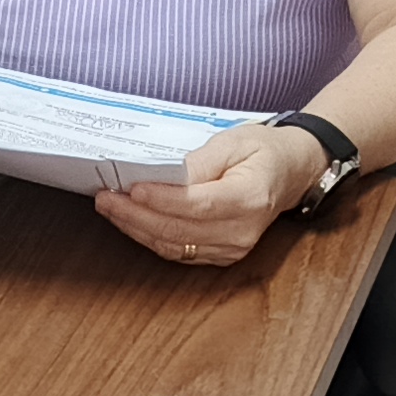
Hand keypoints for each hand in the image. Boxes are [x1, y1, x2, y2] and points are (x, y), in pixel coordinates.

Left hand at [93, 122, 325, 270]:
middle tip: (105, 197)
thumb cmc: (263, 152)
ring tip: (109, 206)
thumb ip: (200, 161)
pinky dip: (150, 236)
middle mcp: (242, 231)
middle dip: (136, 215)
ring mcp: (232, 248)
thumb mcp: (234, 141)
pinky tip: (130, 220)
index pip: (197, 204)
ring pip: (173, 245)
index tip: (131, 187)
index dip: (161, 199)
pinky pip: (178, 251)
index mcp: (250, 198)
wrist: (290, 172)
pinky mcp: (221, 255)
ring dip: (136, 228)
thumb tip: (164, 175)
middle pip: (178, 230)